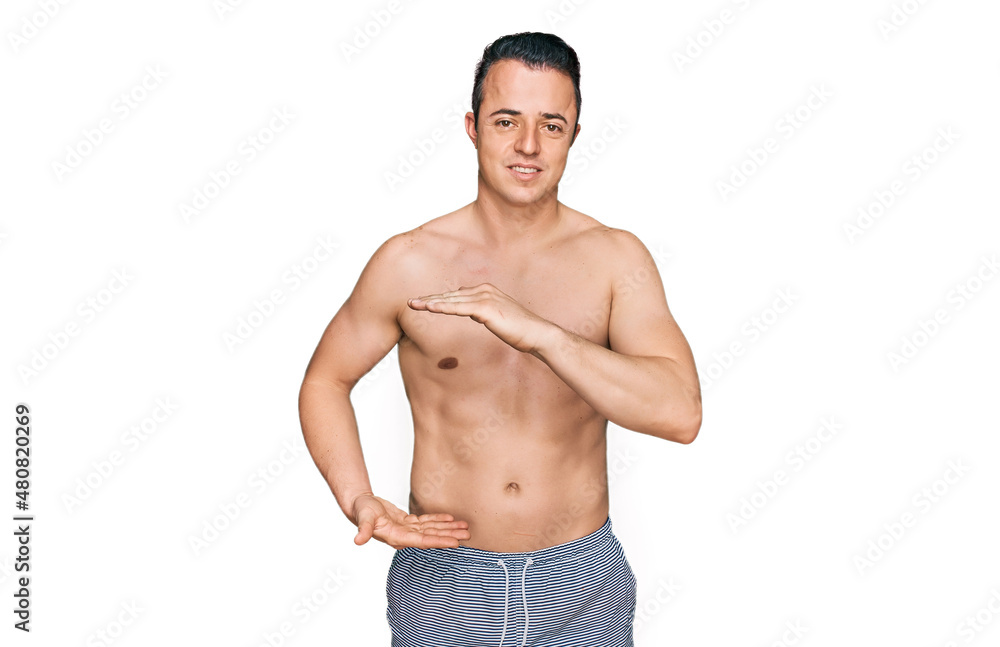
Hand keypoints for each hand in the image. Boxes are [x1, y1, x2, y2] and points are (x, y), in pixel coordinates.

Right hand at [351, 493, 470, 549]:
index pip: (422, 541)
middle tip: (468, 535)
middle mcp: (405, 536)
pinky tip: (451, 519)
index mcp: (397, 537)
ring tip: (465, 528)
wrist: (359, 506)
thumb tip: (358, 541)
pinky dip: (439, 520)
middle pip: (432, 537)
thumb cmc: (361, 511)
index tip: (455, 542)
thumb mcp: (363, 518)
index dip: (439, 541)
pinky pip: (427, 522)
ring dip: (449, 528)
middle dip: (450, 535)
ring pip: (432, 530)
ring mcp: (408, 530)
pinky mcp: (408, 522)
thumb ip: (363, 529)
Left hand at [407, 283, 552, 352]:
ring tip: (413, 304)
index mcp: (486, 291)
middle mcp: (484, 290)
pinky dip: (443, 307)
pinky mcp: (486, 308)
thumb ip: (482, 312)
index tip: (423, 303)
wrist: (537, 334)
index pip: (456, 294)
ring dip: (431, 302)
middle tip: (411, 302)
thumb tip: (471, 312)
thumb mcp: (496, 318)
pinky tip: (430, 308)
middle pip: (450, 295)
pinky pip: (459, 308)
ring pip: (452, 299)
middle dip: (429, 298)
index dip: (439, 299)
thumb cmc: (519, 330)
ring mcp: (485, 298)